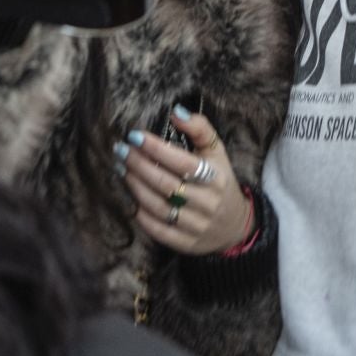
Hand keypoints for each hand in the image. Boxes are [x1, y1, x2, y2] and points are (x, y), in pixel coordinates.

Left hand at [115, 108, 252, 254]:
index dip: (156, 148)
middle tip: (121, 151)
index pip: (182, 162)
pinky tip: (130, 199)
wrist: (235, 225)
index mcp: (215, 177)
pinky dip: (141, 215)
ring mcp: (197, 225)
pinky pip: (158, 230)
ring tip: (122, 169)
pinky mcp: (186, 243)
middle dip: (138, 165)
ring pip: (159, 207)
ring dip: (135, 187)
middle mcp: (207, 202)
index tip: (134, 136)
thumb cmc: (220, 180)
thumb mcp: (217, 152)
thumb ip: (200, 128)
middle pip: (165, 184)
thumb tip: (176, 112)